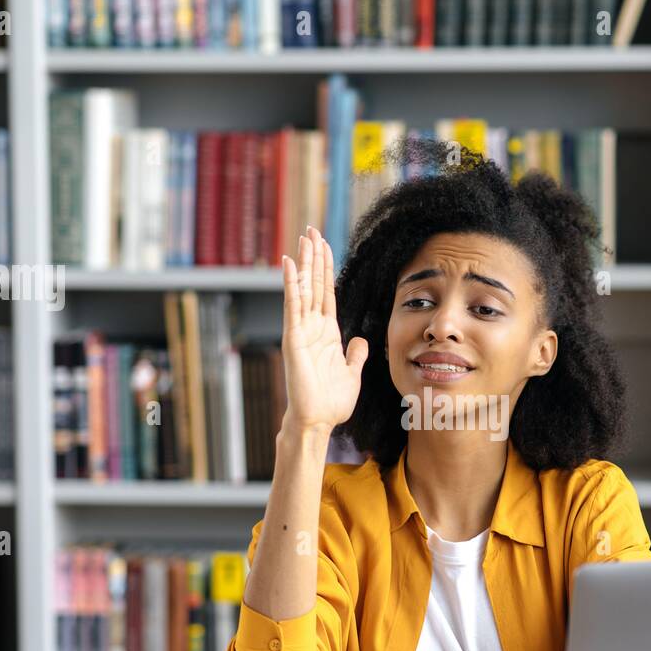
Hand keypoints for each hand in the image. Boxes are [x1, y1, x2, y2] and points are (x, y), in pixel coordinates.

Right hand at [281, 226, 368, 435]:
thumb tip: (360, 341)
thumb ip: (356, 355)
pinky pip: (293, 305)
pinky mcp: (293, 337)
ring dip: (304, 262)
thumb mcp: (352, 373)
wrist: (317, 420)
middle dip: (314, 257)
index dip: (326, 269)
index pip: (327, 293)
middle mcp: (312, 327)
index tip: (324, 246)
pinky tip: (289, 263)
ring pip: (304, 289)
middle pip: (314, 284)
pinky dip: (291, 283)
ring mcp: (301, 331)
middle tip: (312, 229)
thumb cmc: (331, 402)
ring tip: (304, 237)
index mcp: (327, 333)